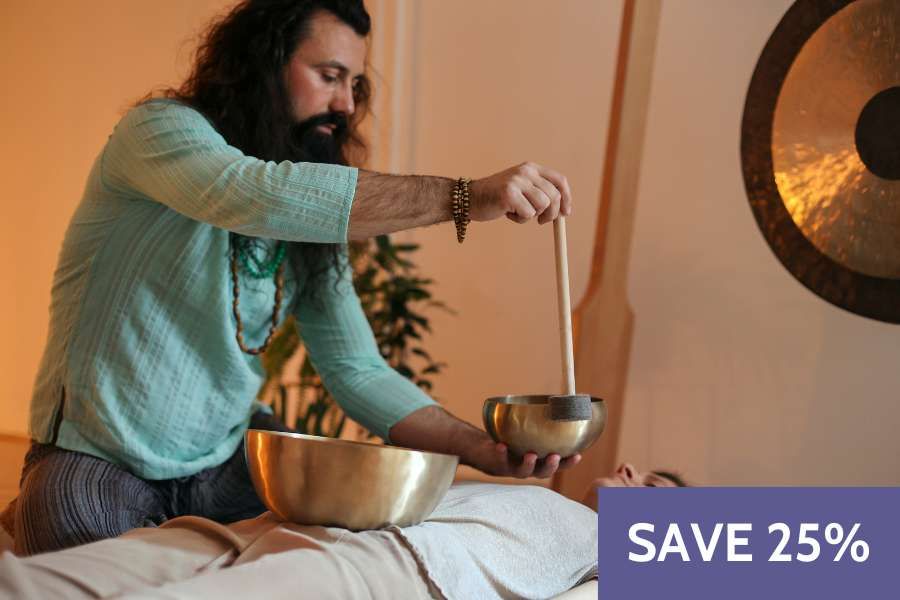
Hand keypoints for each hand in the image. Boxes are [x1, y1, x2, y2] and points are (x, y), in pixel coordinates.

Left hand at [464, 436, 581, 478]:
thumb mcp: (531, 433)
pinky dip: (501, 453)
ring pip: (523, 471)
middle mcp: (529, 468)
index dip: (569, 462)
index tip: (578, 455)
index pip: (559, 464)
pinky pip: (500, 460)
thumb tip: (562, 403)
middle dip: (550, 466)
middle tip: (555, 456)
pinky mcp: (499, 465)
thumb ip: (544, 425)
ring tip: (531, 454)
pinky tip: (501, 445)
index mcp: (540, 461)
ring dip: (528, 464)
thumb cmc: (514, 439)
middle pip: (543, 472)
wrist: (488, 449)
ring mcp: (514, 468)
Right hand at [469, 162, 572, 224]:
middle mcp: (526, 171)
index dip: (566, 198)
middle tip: (541, 221)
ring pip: (542, 205)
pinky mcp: (509, 194)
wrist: (469, 198)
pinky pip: (528, 214)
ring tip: (517, 211)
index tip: (566, 213)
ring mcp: (517, 181)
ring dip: (532, 215)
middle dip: (551, 213)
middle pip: (554, 196)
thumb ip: (540, 193)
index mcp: (531, 168)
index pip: (559, 180)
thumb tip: (563, 211)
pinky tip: (507, 213)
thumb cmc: (497, 198)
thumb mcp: (522, 189)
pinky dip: (520, 219)